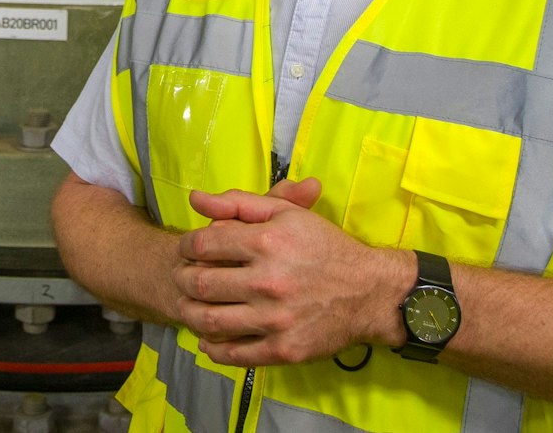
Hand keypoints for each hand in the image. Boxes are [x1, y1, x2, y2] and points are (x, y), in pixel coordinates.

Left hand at [172, 179, 415, 365]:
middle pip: (199, 283)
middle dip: (182, 278)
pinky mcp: (283, 350)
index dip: (187, 246)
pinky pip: (232, 354)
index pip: (203, 244)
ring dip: (190, 313)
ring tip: (192, 305)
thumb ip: (238, 203)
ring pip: (209, 321)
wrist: (369, 292)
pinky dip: (212, 347)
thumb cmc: (326, 247)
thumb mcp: (287, 215)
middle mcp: (268, 281)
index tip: (188, 250)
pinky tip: (210, 337)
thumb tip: (195, 199)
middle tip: (184, 277)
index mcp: (268, 242)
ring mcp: (275, 320)